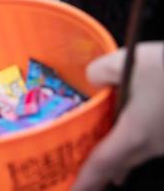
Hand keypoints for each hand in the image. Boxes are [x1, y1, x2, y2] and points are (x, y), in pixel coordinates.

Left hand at [71, 42, 163, 190]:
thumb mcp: (128, 61)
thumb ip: (100, 72)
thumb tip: (92, 79)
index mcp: (135, 134)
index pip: (102, 163)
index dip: (86, 180)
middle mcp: (155, 145)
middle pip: (121, 163)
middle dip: (102, 171)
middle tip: (85, 175)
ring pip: (140, 153)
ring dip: (121, 155)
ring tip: (105, 155)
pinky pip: (154, 142)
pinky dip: (139, 140)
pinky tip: (136, 125)